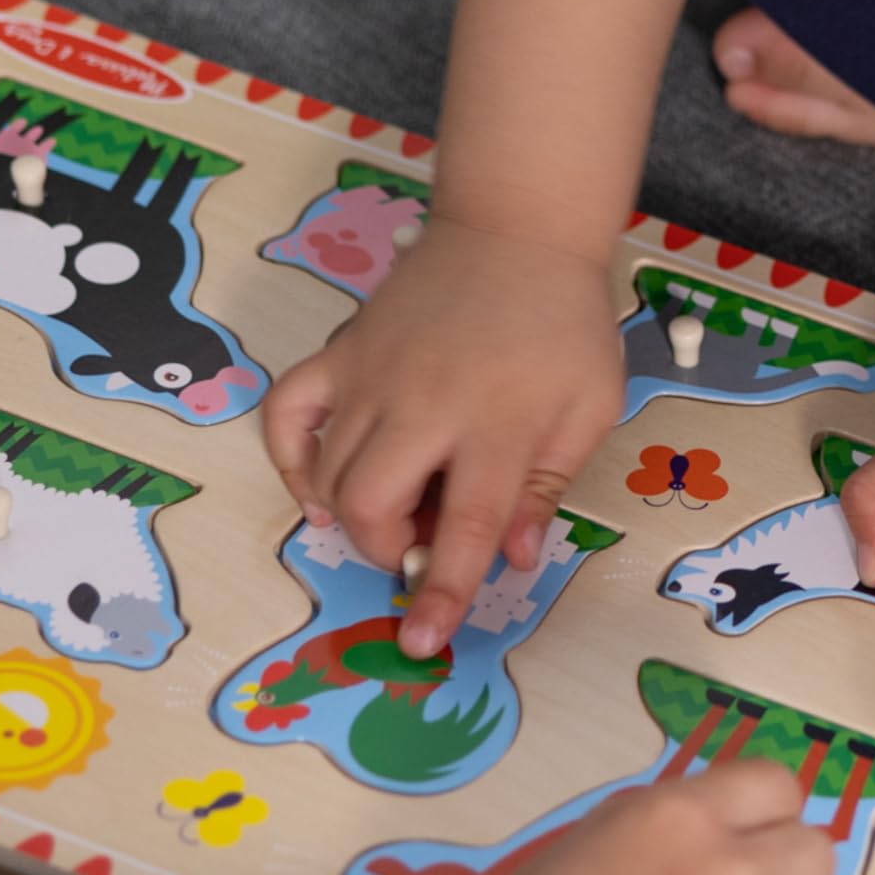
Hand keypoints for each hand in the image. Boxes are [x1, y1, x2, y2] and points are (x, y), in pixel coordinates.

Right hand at [261, 213, 621, 658]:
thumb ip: (547, 487)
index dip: (442, 592)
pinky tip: (317, 485)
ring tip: (395, 506)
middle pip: (373, 504)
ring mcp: (371, 375)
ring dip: (353, 514)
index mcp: (496, 424)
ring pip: (331, 472)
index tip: (422, 643)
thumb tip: (514, 559)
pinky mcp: (341, 351)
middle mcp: (424, 404)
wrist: (514, 231)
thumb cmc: (564, 325)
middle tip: (419, 541)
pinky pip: (287, 411)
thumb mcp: (588, 409)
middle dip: (385, 549)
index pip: (463, 527)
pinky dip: (290, 458)